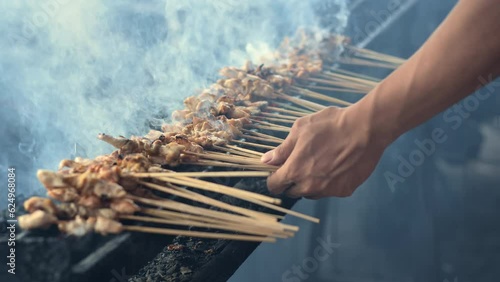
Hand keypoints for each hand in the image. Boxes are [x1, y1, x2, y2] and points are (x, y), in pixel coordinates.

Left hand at [261, 106, 388, 198]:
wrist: (365, 130)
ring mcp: (328, 191)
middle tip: (301, 163)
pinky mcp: (345, 191)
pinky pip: (330, 191)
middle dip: (292, 181)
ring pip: (312, 193)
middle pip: (292, 192)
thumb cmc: (329, 125)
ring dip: (310, 183)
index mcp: (294, 171)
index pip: (274, 186)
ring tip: (321, 163)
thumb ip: (282, 149)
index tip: (278, 171)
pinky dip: (330, 182)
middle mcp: (309, 186)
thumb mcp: (300, 130)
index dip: (273, 178)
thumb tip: (266, 160)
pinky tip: (337, 166)